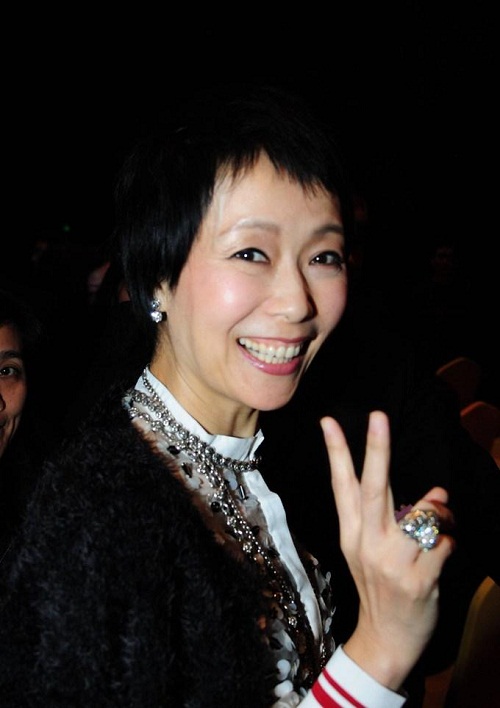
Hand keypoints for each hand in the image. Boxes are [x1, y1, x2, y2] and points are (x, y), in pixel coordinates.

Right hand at [320, 411, 454, 689]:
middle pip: (374, 488)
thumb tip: (435, 493)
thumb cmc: (379, 585)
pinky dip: (451, 541)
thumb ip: (396, 517)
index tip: (329, 421)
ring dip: (440, 510)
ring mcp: (391, 562)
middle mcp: (367, 543)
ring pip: (422, 514)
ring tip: (441, 519)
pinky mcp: (418, 580)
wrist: (385, 640)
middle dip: (377, 449)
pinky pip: (444, 543)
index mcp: (352, 532)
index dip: (337, 451)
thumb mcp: (369, 549)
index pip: (342, 485)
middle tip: (379, 416)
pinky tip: (444, 552)